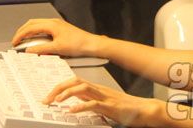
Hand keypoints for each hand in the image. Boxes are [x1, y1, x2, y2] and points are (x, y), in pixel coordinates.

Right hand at [12, 18, 101, 56]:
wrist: (90, 44)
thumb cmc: (77, 44)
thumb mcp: (57, 48)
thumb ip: (41, 49)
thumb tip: (29, 50)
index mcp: (52, 25)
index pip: (31, 27)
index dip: (20, 35)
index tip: (14, 42)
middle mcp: (54, 22)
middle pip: (32, 23)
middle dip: (22, 31)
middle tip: (16, 40)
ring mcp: (57, 24)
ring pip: (38, 24)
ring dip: (29, 31)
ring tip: (23, 40)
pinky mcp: (59, 28)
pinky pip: (43, 28)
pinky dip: (36, 32)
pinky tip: (35, 40)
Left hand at [43, 76, 160, 126]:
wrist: (144, 109)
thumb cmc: (126, 107)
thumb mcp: (105, 102)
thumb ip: (91, 100)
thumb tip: (77, 101)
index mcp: (97, 89)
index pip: (75, 81)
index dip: (60, 86)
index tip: (49, 96)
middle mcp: (100, 90)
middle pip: (76, 81)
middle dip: (59, 88)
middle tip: (47, 98)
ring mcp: (105, 97)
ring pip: (83, 89)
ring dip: (67, 93)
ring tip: (57, 100)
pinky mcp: (110, 106)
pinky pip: (94, 104)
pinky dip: (81, 107)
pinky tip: (73, 111)